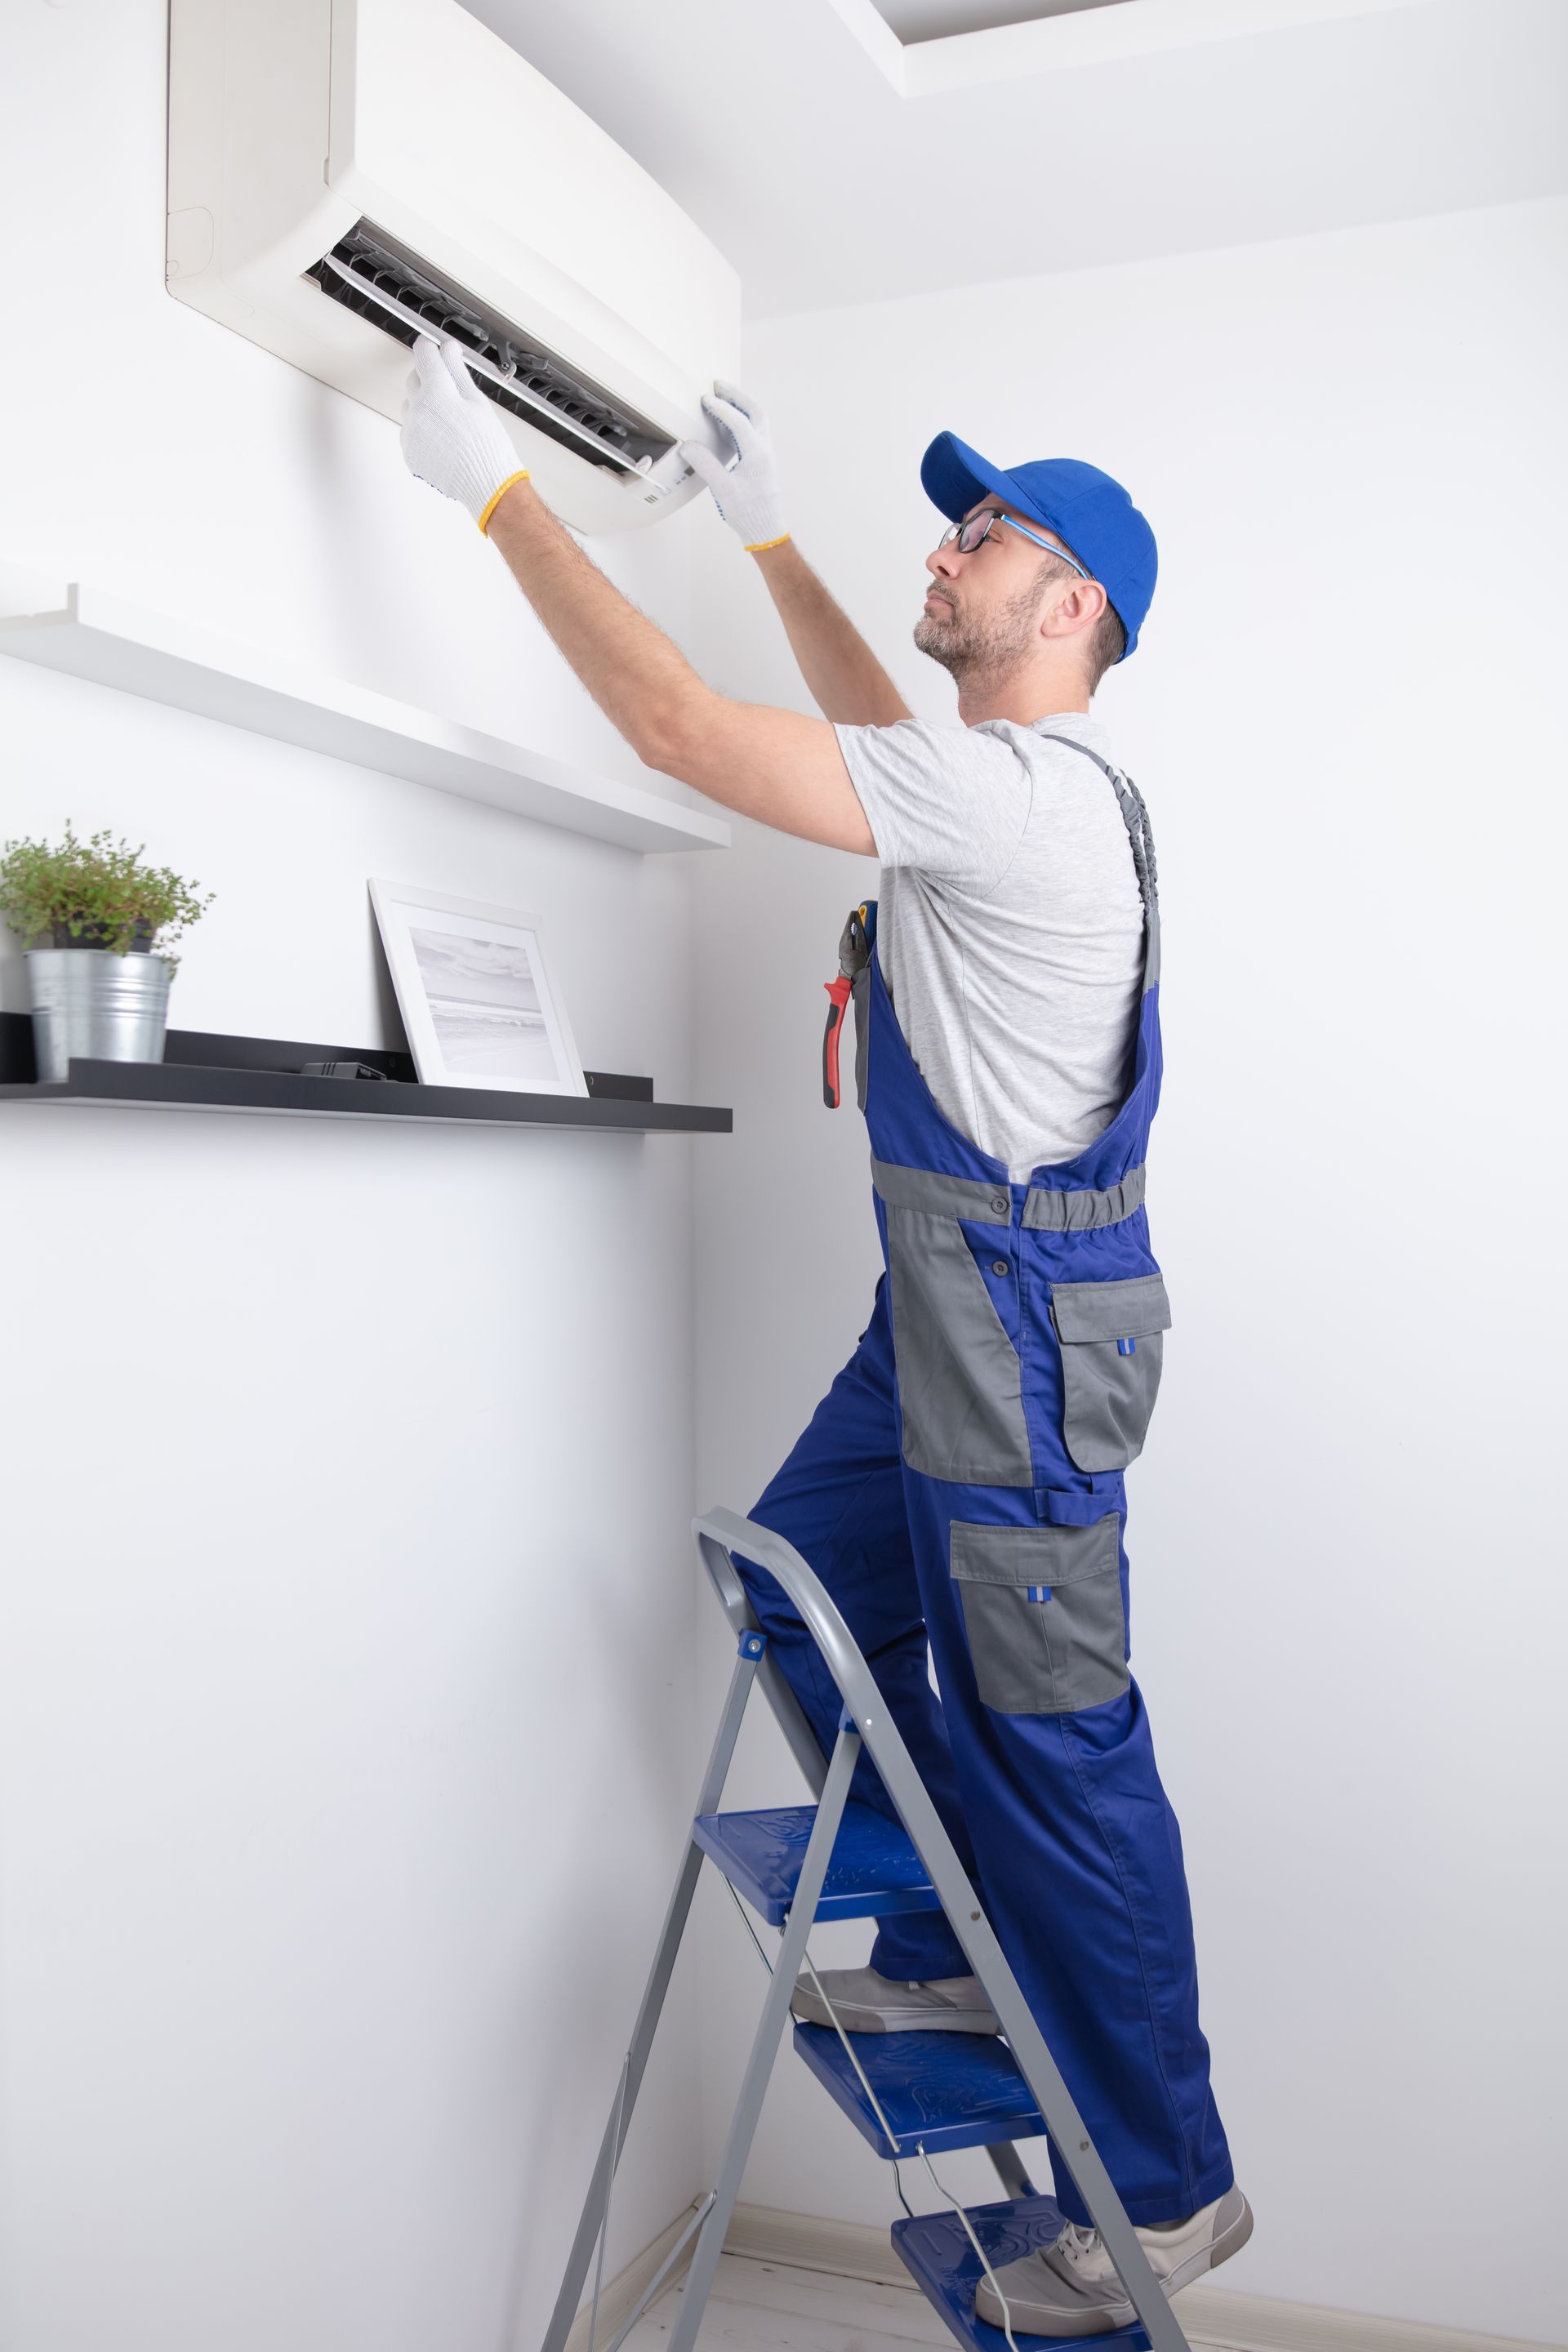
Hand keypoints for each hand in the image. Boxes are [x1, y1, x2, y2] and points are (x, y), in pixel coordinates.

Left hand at [400, 337, 528, 530]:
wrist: (487, 485)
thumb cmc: (487, 445)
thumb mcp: (477, 400)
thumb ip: (456, 370)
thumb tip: (447, 348)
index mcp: (436, 394)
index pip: (423, 355)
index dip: (429, 348)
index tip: (433, 348)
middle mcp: (418, 411)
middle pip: (413, 379)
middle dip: (428, 378)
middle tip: (449, 389)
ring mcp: (411, 433)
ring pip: (410, 406)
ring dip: (424, 405)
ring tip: (449, 422)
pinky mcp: (409, 452)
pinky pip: (410, 430)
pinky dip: (422, 429)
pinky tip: (443, 439)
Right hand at [678, 383, 788, 551]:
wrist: (766, 530)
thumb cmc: (748, 513)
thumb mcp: (723, 489)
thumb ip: (706, 464)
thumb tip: (688, 445)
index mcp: (757, 454)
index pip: (738, 421)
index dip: (720, 408)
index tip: (705, 399)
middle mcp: (765, 450)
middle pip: (756, 411)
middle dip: (737, 395)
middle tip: (718, 385)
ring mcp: (766, 454)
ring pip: (758, 419)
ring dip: (741, 405)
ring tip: (722, 397)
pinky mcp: (762, 461)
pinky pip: (754, 431)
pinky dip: (741, 420)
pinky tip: (727, 423)